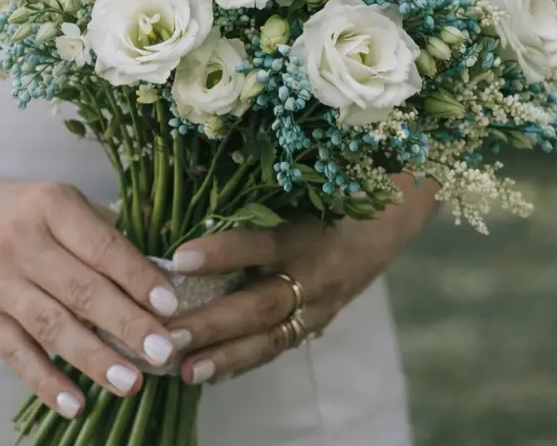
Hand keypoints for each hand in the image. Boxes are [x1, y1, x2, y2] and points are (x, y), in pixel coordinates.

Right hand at [0, 176, 184, 418]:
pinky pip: (16, 355)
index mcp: (51, 205)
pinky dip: (47, 382)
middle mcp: (22, 242)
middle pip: (81, 289)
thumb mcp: (56, 200)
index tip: (170, 304)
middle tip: (163, 351)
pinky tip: (76, 404)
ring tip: (130, 382)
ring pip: (52, 326)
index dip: (137, 276)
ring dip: (94, 358)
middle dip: (126, 324)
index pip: (102, 246)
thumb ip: (105, 227)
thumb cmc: (14, 213)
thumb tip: (165, 257)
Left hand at [168, 178, 438, 384]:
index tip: (179, 257)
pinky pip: (277, 347)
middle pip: (261, 305)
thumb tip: (180, 181)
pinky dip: (242, 362)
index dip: (222, 252)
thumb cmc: (333, 190)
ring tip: (185, 371)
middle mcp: (315, 275)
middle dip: (213, 323)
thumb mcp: (299, 183)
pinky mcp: (317, 322)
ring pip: (269, 337)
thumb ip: (247, 190)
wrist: (388, 219)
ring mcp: (319, 306)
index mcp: (308, 233)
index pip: (262, 244)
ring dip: (225, 356)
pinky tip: (208, 374)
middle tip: (168, 335)